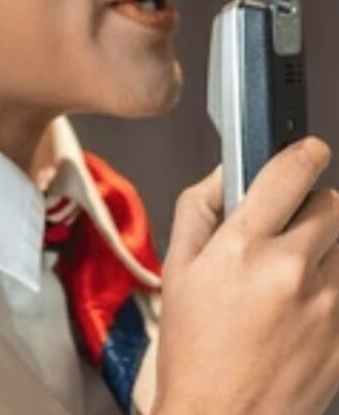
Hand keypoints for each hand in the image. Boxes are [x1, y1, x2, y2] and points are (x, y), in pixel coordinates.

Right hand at [152, 136, 338, 414]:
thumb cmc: (193, 350)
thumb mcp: (176, 269)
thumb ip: (198, 208)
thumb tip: (224, 172)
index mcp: (243, 248)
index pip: (290, 174)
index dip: (303, 153)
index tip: (308, 151)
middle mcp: (292, 271)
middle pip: (332, 205)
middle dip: (314, 206)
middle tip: (292, 227)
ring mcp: (329, 307)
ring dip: (329, 246)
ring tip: (300, 272)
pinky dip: (334, 283)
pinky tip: (308, 304)